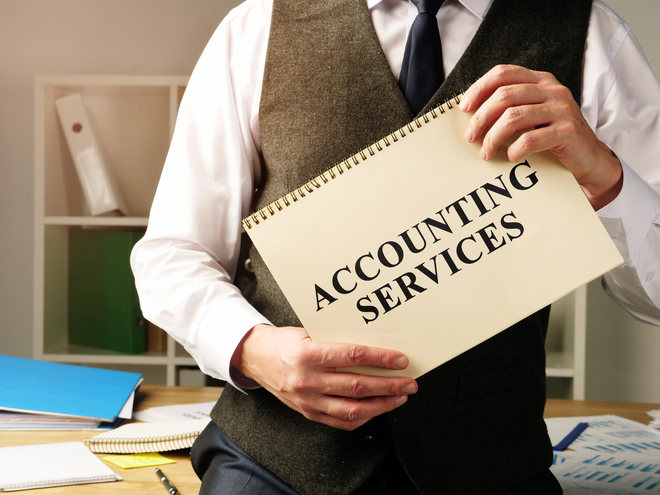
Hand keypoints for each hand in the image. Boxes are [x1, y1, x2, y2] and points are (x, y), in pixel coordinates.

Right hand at [230, 323, 417, 429]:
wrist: (256, 358)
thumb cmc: (285, 342)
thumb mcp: (309, 332)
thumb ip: (337, 340)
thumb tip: (374, 346)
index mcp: (308, 354)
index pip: (354, 356)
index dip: (381, 359)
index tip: (400, 360)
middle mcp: (308, 380)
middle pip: (358, 386)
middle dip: (390, 385)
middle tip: (409, 383)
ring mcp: (308, 400)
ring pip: (353, 409)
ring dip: (382, 404)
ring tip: (399, 398)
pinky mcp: (309, 413)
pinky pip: (341, 422)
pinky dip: (364, 417)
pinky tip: (377, 409)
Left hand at [460, 64, 622, 209]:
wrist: (589, 159)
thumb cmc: (553, 138)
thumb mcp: (533, 116)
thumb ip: (510, 108)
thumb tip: (470, 115)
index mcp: (541, 81)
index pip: (503, 73)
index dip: (479, 88)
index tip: (464, 108)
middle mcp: (553, 90)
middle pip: (504, 96)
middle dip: (481, 118)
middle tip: (471, 137)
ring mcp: (562, 109)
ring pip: (513, 117)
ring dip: (492, 138)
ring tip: (486, 153)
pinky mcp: (568, 131)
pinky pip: (530, 140)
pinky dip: (514, 150)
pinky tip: (511, 157)